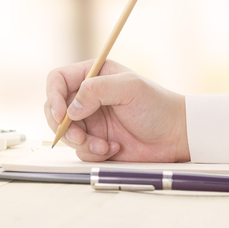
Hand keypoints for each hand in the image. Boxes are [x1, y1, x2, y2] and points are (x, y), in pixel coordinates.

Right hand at [44, 59, 189, 162]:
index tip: (61, 114)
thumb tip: (71, 109)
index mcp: (93, 75)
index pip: (57, 79)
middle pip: (54, 108)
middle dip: (62, 125)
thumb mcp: (129, 88)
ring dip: (80, 142)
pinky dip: (92, 152)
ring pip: (64, 132)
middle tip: (78, 135)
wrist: (175, 136)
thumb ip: (96, 90)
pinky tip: (112, 148)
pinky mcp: (94, 141)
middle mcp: (87, 97)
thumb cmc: (157, 106)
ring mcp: (89, 120)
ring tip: (103, 145)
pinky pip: (79, 149)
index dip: (53, 96)